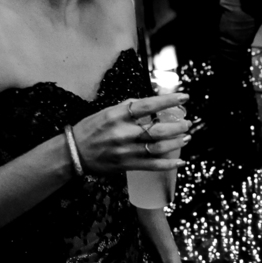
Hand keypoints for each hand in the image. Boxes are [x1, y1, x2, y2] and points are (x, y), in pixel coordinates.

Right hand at [70, 94, 190, 173]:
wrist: (74, 152)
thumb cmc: (92, 128)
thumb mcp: (108, 111)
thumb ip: (128, 107)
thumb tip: (151, 102)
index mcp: (118, 115)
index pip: (148, 105)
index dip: (168, 101)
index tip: (184, 97)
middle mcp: (123, 133)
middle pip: (158, 129)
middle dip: (177, 126)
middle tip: (187, 123)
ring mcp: (126, 150)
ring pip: (158, 147)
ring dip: (176, 143)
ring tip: (187, 138)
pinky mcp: (127, 165)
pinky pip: (152, 165)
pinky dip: (169, 164)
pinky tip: (180, 161)